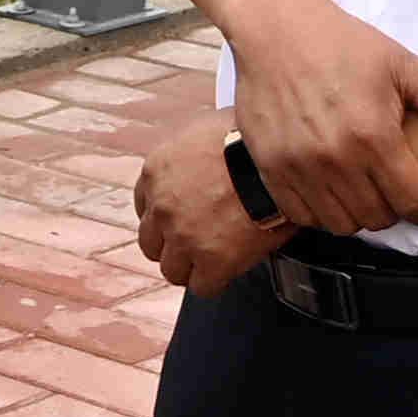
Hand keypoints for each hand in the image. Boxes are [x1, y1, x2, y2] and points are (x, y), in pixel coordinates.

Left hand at [135, 119, 290, 292]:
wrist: (273, 162)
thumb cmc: (249, 138)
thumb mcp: (204, 129)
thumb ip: (192, 152)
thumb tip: (204, 160)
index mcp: (156, 172)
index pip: (144, 205)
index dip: (163, 215)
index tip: (178, 218)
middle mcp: (162, 207)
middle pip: (151, 242)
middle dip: (171, 245)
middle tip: (194, 242)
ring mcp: (183, 237)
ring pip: (172, 269)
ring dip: (190, 266)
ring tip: (211, 261)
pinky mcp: (212, 262)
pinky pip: (202, 287)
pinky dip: (214, 282)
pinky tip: (227, 271)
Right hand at [228, 0, 417, 232]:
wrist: (276, 27)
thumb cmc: (343, 43)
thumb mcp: (402, 66)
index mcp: (373, 136)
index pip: (413, 204)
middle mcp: (335, 158)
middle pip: (378, 219)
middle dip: (394, 210)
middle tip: (394, 189)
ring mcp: (298, 166)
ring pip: (341, 224)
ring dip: (357, 214)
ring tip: (364, 190)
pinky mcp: (270, 167)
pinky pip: (302, 215)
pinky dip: (319, 210)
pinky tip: (330, 187)